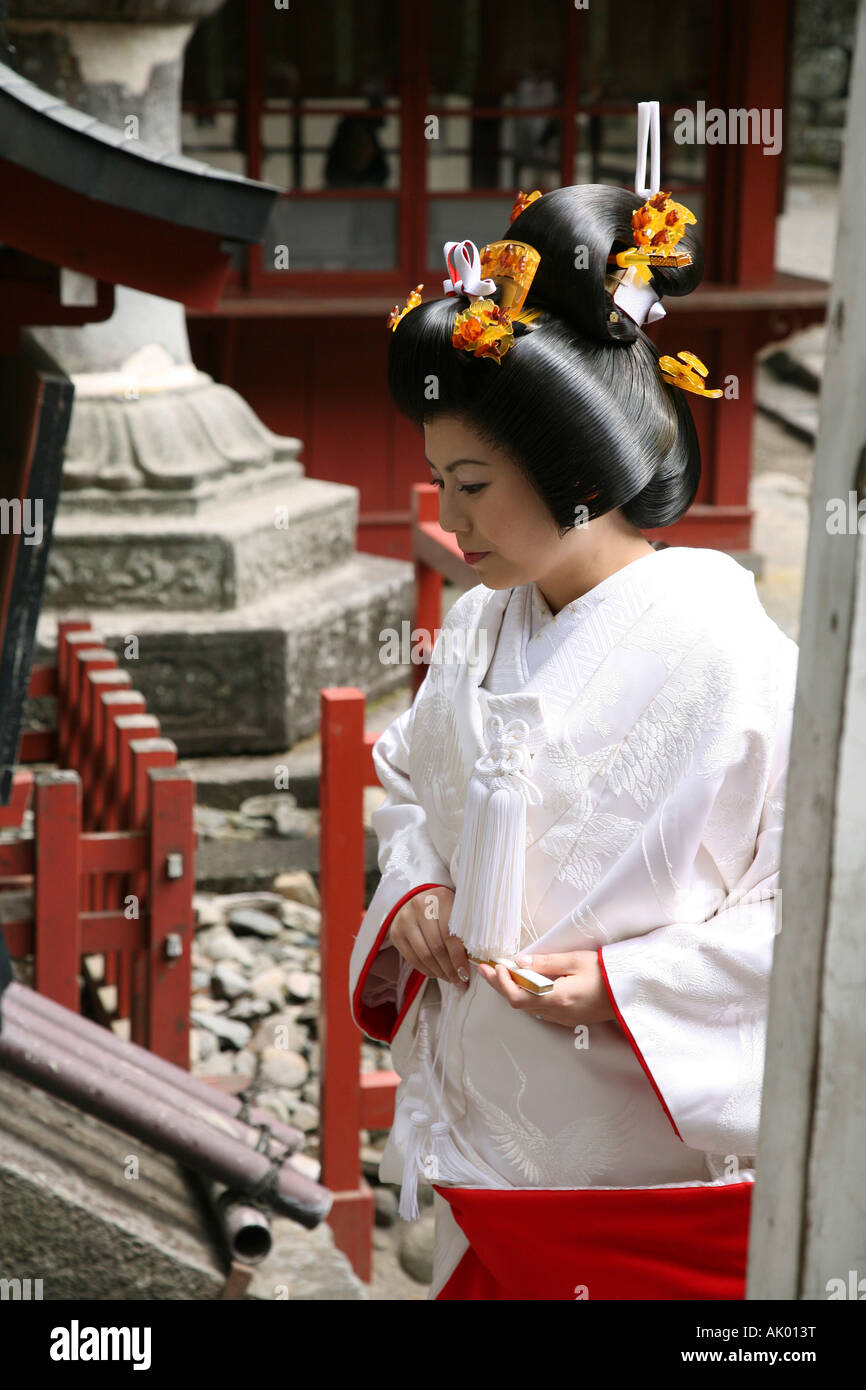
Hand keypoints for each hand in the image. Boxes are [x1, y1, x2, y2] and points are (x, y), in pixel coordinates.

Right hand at [390, 887, 470, 989]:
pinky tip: (437, 973)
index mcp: (440, 898)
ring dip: (439, 973)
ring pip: (424, 956)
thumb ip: (467, 931)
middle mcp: (419, 907)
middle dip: (450, 970)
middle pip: (436, 947)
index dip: (458, 958)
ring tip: (451, 979)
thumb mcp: (459, 910)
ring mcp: (405, 920)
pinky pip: (413, 959)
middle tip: (460, 981)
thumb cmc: (447, 908)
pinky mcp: (396, 933)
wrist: (421, 899)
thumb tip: (476, 963)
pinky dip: (427, 970)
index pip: (450, 935)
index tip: (466, 974)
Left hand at [475, 949, 616, 1026]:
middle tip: (486, 969)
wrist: (634, 991)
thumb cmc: (607, 973)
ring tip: (503, 973)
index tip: (495, 965)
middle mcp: (558, 1013)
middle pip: (519, 1003)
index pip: (518, 996)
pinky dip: (528, 995)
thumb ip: (545, 962)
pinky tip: (526, 983)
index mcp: (557, 999)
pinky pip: (541, 1009)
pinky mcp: (570, 1018)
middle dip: (500, 985)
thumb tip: (519, 962)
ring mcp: (564, 1019)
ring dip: (513, 990)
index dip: (502, 982)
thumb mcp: (575, 960)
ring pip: (529, 1007)